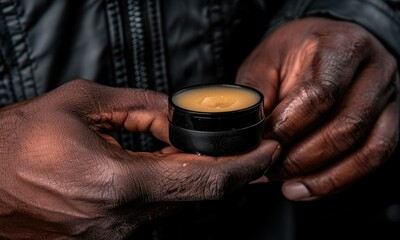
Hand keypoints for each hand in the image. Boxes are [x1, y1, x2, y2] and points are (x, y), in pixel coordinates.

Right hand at [0, 79, 279, 237]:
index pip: (206, 179)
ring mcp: (116, 234)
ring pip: (176, 203)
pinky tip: (165, 168)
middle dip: (228, 170)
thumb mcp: (83, 103)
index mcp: (119, 182)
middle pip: (198, 193)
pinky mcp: (109, 236)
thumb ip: (141, 105)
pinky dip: (170, 188)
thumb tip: (176, 112)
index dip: (245, 166)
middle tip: (247, 149)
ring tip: (199, 152)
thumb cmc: (18, 144)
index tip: (268, 153)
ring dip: (194, 176)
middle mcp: (123, 219)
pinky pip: (154, 211)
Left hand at [236, 17, 399, 200]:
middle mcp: (373, 70)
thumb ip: (257, 94)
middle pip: (346, 126)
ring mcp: (387, 98)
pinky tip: (310, 187)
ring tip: (288, 186)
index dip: (288, 127)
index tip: (262, 145)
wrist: (336, 42)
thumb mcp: (268, 59)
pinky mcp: (391, 121)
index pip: (319, 94)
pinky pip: (374, 158)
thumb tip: (248, 136)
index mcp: (340, 46)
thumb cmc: (298, 51)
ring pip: (366, 149)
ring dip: (322, 177)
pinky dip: (340, 180)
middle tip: (269, 169)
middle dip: (302, 158)